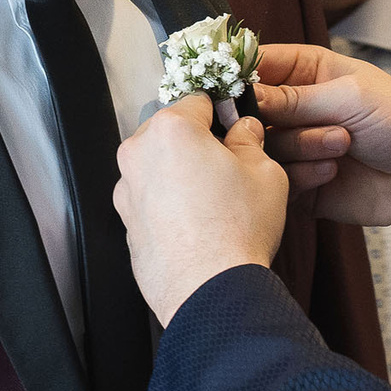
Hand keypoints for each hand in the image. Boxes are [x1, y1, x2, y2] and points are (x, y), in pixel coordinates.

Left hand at [114, 95, 290, 326]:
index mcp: (172, 129)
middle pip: (172, 131)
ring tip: (214, 200)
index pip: (198, 100)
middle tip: (228, 166)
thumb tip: (244, 129)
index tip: (236, 127)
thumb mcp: (264, 173)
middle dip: (197, 142)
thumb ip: (250, 141)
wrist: (209, 290)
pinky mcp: (125, 221)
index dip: (222, 111)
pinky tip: (196, 223)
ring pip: (157, 165)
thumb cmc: (237, 228)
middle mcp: (139, 153)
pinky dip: (168, 203)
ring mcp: (127, 189)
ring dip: (180, 172)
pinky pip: (150, 198)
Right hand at [252, 44, 390, 241]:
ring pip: (263, 147)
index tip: (230, 88)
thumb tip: (242, 97)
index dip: (240, 75)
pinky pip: (277, 180)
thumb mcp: (349, 95)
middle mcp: (295, 108)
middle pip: (251, 111)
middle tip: (309, 123)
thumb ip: (293, 97)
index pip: (257, 64)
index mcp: (306, 71)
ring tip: (342, 146)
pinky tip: (333, 172)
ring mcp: (296, 146)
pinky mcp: (298, 183)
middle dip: (277, 119)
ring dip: (302, 147)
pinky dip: (302, 176)